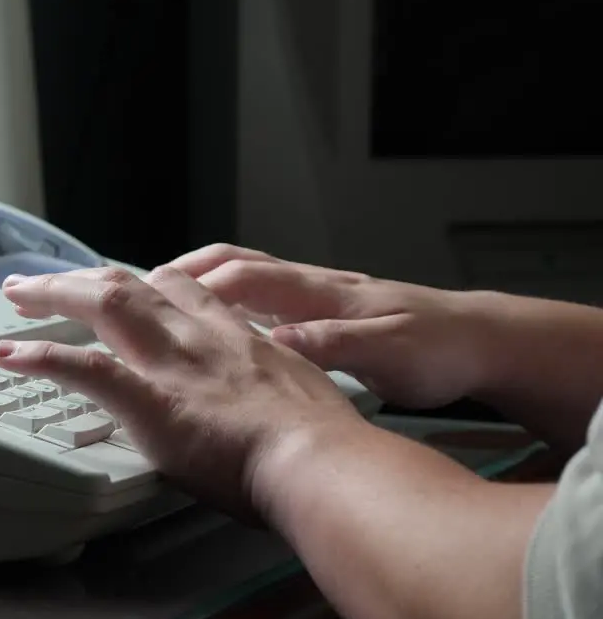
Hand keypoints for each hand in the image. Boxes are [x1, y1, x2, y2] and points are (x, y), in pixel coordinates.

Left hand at [0, 265, 364, 521]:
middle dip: (83, 277)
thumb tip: (275, 405)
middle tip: (45, 281)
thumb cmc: (327, 444)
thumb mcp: (305, 394)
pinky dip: (42, 357)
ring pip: (104, 303)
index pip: (179, 288)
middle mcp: (198, 336)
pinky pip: (83, 367)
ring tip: (16, 295)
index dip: (142, 281)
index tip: (120, 281)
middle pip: (131, 283)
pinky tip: (12, 355)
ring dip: (53, 294)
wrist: (324, 462)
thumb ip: (275, 388)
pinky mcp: (149, 400)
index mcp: (235, 335)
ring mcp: (170, 364)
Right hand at [168, 244, 500, 409]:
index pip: (244, 278)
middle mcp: (312, 286)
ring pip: (245, 276)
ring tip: (158, 298)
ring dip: (200, 280)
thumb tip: (277, 341)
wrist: (481, 340)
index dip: (195, 286)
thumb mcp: (388, 354)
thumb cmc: (439, 349)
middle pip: (234, 264)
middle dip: (182, 270)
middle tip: (138, 286)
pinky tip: (212, 323)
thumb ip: (330, 345)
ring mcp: (315, 295)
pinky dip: (227, 301)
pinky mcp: (321, 311)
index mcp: (321, 293)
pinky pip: (262, 296)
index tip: (153, 297)